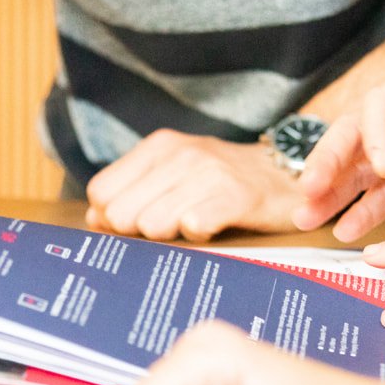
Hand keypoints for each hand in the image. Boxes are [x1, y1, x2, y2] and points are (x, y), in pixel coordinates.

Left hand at [84, 130, 302, 240]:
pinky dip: (198, 237)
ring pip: (152, 224)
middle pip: (121, 214)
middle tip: (169, 227)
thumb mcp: (176, 175)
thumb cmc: (227, 181)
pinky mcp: (236, 197)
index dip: (112, 216)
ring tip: (193, 225)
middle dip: (138, 231)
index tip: (136, 222)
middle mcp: (182, 154)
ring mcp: (210, 173)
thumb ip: (133, 192)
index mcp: (160, 146)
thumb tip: (95, 219)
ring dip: (170, 237)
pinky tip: (213, 229)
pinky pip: (193, 227)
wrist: (289, 175)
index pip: (101, 192)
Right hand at [293, 58, 384, 241]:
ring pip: (362, 169)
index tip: (382, 164)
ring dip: (335, 193)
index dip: (373, 133)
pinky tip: (347, 231)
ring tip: (307, 218)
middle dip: (329, 163)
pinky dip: (366, 212)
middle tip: (309, 190)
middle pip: (356, 135)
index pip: (381, 103)